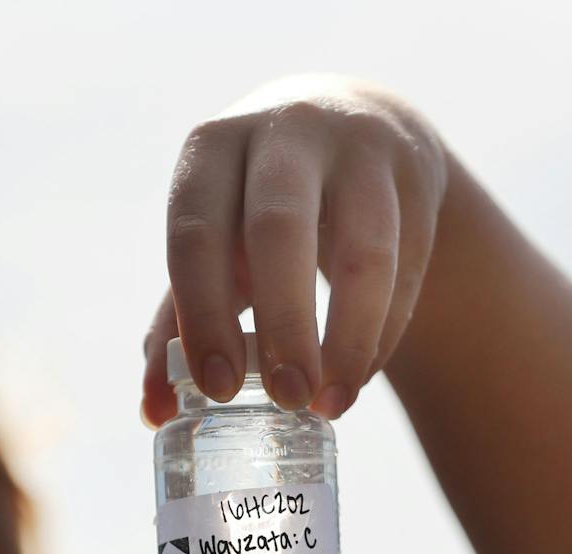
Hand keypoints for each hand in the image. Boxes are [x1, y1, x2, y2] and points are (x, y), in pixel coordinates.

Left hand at [140, 74, 447, 426]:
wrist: (357, 123)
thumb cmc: (258, 205)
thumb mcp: (214, 246)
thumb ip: (178, 324)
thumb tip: (154, 412)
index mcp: (212, 149)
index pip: (195, 233)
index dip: (204, 314)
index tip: (218, 388)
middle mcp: (284, 132)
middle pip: (279, 229)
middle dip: (283, 324)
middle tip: (286, 399)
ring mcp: (359, 148)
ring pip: (364, 251)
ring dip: (349, 339)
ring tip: (331, 404)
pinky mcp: (417, 175)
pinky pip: (406, 267)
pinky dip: (382, 333)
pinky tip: (358, 375)